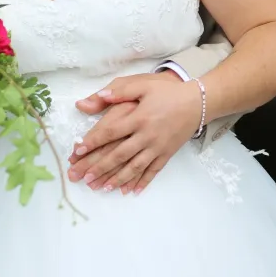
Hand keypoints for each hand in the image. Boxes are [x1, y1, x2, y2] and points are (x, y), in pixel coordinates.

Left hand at [67, 73, 201, 194]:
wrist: (198, 102)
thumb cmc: (168, 91)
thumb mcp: (143, 84)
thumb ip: (121, 90)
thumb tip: (100, 96)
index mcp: (138, 118)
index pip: (110, 132)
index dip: (93, 142)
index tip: (78, 151)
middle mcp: (147, 135)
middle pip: (119, 154)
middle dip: (100, 167)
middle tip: (84, 177)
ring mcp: (158, 147)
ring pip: (134, 167)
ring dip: (117, 179)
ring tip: (102, 188)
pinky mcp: (167, 154)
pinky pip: (153, 171)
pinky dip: (142, 182)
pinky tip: (131, 192)